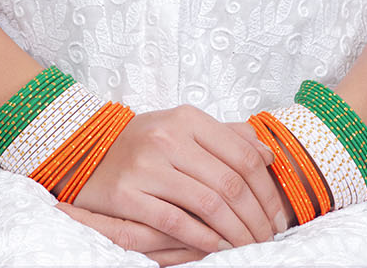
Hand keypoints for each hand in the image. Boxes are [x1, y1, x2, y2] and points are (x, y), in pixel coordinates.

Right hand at [54, 107, 286, 262]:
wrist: (89, 152)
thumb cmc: (145, 144)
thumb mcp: (184, 129)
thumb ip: (226, 137)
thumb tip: (266, 153)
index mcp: (186, 118)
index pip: (242, 154)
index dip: (266, 190)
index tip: (277, 216)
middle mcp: (167, 136)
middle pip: (230, 182)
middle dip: (256, 218)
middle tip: (269, 239)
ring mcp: (146, 164)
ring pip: (208, 203)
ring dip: (236, 233)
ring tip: (249, 248)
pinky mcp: (127, 192)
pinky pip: (175, 221)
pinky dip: (203, 238)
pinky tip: (218, 248)